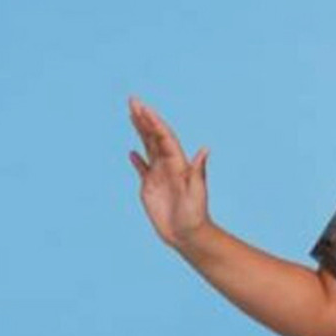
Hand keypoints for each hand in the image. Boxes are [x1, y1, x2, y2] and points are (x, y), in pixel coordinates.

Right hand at [127, 96, 211, 248]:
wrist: (188, 235)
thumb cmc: (195, 215)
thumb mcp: (197, 192)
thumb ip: (198, 171)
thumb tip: (205, 150)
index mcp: (178, 163)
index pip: (164, 137)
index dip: (154, 122)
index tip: (143, 108)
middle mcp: (168, 165)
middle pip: (154, 137)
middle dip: (144, 118)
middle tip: (132, 100)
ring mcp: (159, 175)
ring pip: (147, 147)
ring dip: (140, 131)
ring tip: (131, 114)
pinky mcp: (150, 188)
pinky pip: (143, 169)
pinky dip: (137, 160)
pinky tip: (132, 153)